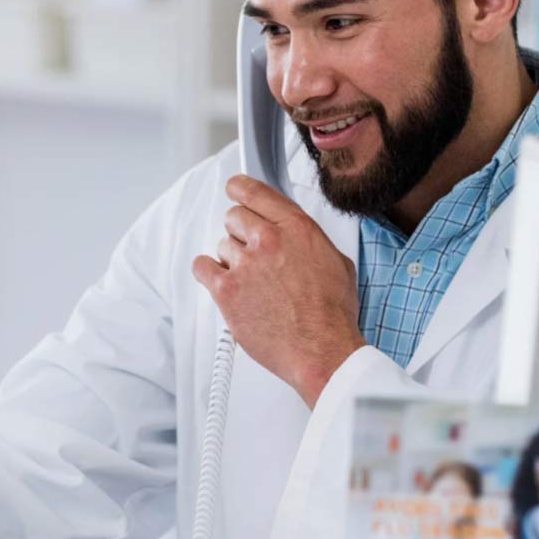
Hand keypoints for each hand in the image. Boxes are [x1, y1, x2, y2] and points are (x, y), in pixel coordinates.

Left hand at [191, 176, 365, 408]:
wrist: (321, 349)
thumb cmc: (331, 315)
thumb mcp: (336, 263)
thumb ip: (311, 242)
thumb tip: (300, 239)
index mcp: (296, 228)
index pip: (256, 192)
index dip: (240, 188)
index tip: (234, 189)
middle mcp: (268, 240)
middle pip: (234, 217)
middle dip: (241, 232)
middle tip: (252, 253)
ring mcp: (245, 264)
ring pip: (222, 245)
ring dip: (231, 259)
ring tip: (251, 282)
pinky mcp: (226, 290)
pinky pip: (202, 267)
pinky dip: (208, 273)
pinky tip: (222, 282)